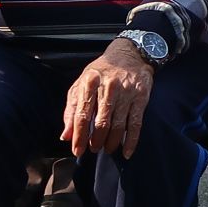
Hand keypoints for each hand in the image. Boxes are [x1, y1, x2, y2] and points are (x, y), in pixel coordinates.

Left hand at [62, 37, 154, 159]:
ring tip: (107, 148)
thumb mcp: (81, 84)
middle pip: (101, 122)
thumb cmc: (101, 72)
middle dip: (96, 140)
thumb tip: (66, 136)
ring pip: (118, 125)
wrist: (130, 54)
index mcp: (90, 82)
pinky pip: (136, 123)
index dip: (79, 135)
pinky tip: (126, 152)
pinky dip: (131, 141)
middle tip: (93, 149)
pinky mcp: (141, 97)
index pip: (82, 114)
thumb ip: (71, 109)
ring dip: (111, 142)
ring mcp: (127, 92)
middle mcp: (109, 87)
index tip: (77, 151)